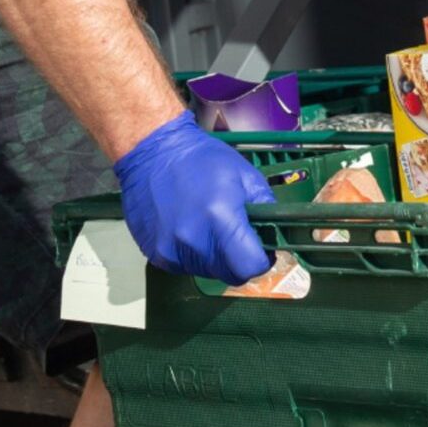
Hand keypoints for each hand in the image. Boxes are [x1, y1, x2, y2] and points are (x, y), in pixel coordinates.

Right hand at [113, 112, 274, 282]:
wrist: (152, 152)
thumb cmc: (201, 159)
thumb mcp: (244, 174)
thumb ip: (266, 207)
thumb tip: (275, 233)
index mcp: (220, 219)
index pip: (250, 266)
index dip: (261, 259)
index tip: (260, 247)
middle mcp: (194, 241)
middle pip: (230, 274)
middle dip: (240, 260)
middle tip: (236, 237)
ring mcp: (171, 250)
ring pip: (207, 272)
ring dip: (215, 257)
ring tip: (207, 227)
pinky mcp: (156, 254)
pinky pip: (184, 266)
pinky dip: (192, 254)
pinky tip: (187, 228)